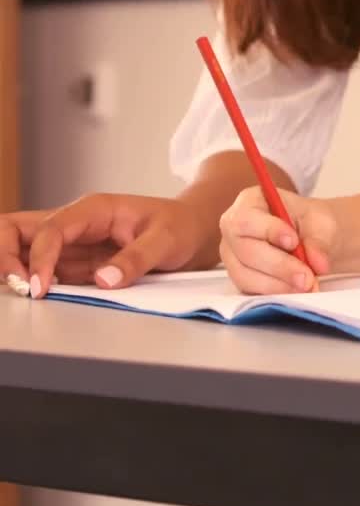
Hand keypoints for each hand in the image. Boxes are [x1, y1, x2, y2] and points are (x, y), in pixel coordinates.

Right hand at [0, 194, 208, 298]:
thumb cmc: (181, 227)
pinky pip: (43, 269)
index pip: (50, 229)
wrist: (194, 231)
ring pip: (22, 246)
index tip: (41, 287)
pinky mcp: (76, 262)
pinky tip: (40, 295)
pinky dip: (33, 280)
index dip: (39, 258)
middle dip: (6, 255)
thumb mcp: (167, 240)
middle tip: (21, 286)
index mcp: (93, 210)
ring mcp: (72, 243)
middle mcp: (75, 223)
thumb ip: (136, 258)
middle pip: (16, 228)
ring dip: (14, 267)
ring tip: (28, 292)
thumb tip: (104, 280)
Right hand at [219, 187, 337, 293]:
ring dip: (278, 284)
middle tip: (307, 277)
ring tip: (307, 286)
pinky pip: (250, 291)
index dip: (268, 231)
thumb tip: (318, 263)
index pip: (247, 219)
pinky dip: (275, 293)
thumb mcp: (322, 223)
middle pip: (245, 250)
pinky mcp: (241, 278)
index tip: (294, 241)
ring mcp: (233, 256)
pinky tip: (297, 292)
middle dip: (278, 266)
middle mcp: (234, 229)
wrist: (315, 241)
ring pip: (245, 275)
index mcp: (250, 202)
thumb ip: (319, 241)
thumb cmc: (313, 224)